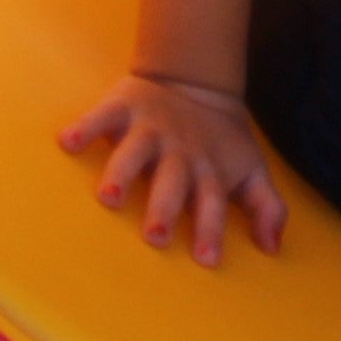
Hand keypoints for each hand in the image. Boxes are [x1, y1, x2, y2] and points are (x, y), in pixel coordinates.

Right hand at [57, 72, 288, 266]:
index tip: (206, 260)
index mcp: (209, 170)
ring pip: (135, 151)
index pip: (213, 202)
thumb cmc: (220, 142)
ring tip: (107, 198)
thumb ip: (266, 208)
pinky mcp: (125, 106)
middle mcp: (180, 152)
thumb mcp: (250, 170)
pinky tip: (67, 142)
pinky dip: (85, 126)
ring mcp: (151, 128)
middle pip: (173, 182)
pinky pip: (102, 116)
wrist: (195, 79)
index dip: (210, 229)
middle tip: (156, 236)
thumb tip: (274, 249)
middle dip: (165, 208)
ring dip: (122, 172)